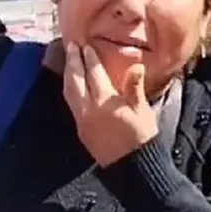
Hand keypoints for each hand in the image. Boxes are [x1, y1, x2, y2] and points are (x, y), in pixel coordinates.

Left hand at [63, 42, 158, 166]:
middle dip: (73, 62)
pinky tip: (73, 85)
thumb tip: (136, 66)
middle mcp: (88, 109)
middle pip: (76, 80)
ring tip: (69, 62)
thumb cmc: (142, 137)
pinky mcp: (81, 129)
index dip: (91, 59)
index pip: (95, 74)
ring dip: (68, 75)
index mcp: (105, 102)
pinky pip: (71, 104)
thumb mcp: (142, 111)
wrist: (133, 166)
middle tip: (72, 46)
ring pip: (69, 92)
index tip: (87, 45)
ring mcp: (82, 119)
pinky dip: (70, 89)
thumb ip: (134, 88)